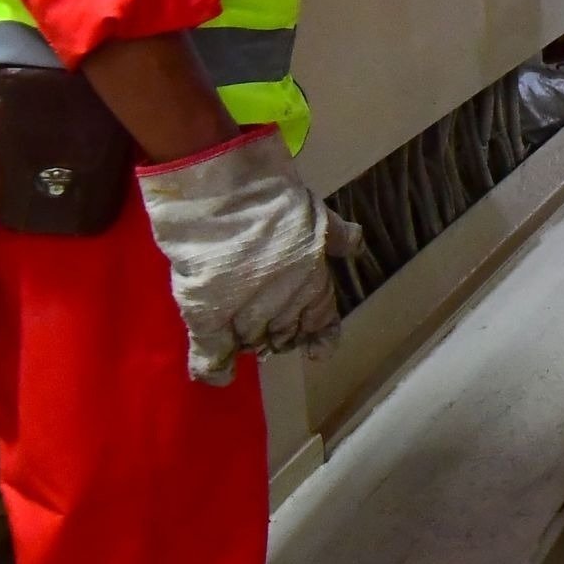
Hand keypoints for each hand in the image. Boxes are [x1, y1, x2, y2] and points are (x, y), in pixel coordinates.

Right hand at [136, 127, 345, 384]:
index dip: (318, 334)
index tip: (316, 349)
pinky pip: (211, 353)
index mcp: (314, 280)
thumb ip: (335, 236)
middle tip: (268, 333)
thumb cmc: (270, 195)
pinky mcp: (207, 315)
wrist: (221, 189)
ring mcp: (246, 311)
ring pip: (251, 341)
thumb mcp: (314, 212)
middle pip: (285, 333)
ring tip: (244, 338)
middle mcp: (286, 302)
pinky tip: (219, 375)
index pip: (322, 320)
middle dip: (280, 335)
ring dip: (250, 342)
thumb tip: (356, 245)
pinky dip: (213, 366)